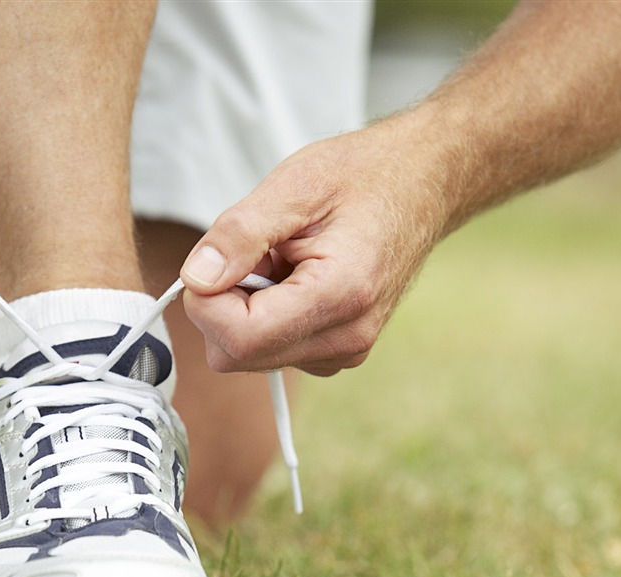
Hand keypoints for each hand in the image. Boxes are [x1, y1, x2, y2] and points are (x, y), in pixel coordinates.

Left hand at [180, 122, 448, 376]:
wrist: (423, 184)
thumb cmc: (364, 176)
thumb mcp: (294, 185)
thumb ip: (239, 234)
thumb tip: (196, 279)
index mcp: (339, 296)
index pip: (238, 339)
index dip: (206, 302)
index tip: (215, 260)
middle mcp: (346, 338)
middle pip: (236, 355)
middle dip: (223, 305)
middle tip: (256, 253)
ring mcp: (344, 350)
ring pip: (249, 356)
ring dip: (245, 308)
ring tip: (282, 260)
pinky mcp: (337, 350)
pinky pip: (271, 349)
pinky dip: (264, 315)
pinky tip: (292, 278)